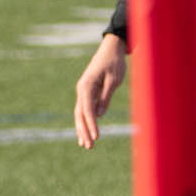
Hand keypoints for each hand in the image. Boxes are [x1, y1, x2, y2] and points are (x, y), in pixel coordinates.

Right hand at [73, 34, 128, 148]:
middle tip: (89, 146)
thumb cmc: (114, 63)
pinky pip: (84, 110)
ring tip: (86, 145)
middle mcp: (82, 89)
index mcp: (87, 85)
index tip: (96, 137)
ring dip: (82, 129)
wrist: (111, 49)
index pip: (87, 109)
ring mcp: (83, 91)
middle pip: (80, 114)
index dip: (92, 124)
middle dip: (84, 131)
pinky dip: (85, 122)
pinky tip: (85, 134)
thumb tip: (99, 114)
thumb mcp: (114, 80)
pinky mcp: (88, 92)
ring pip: (80, 113)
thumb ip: (106, 96)